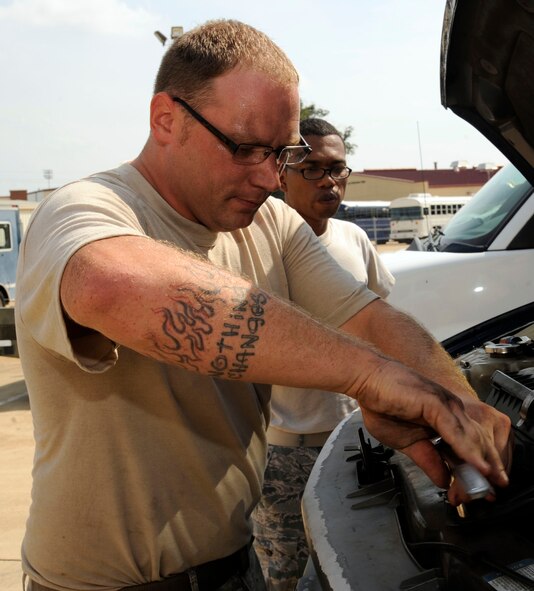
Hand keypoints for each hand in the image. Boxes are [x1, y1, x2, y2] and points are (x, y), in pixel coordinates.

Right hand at [355, 359, 511, 499]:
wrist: (366, 381)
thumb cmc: (381, 404)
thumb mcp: (406, 443)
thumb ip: (428, 459)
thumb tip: (443, 480)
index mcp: (446, 417)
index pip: (470, 445)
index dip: (479, 468)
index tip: (484, 490)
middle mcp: (451, 409)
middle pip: (478, 443)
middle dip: (486, 470)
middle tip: (490, 495)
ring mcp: (446, 404)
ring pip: (472, 438)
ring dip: (481, 465)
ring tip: (488, 486)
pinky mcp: (436, 402)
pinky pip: (456, 430)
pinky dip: (468, 450)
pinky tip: (477, 465)